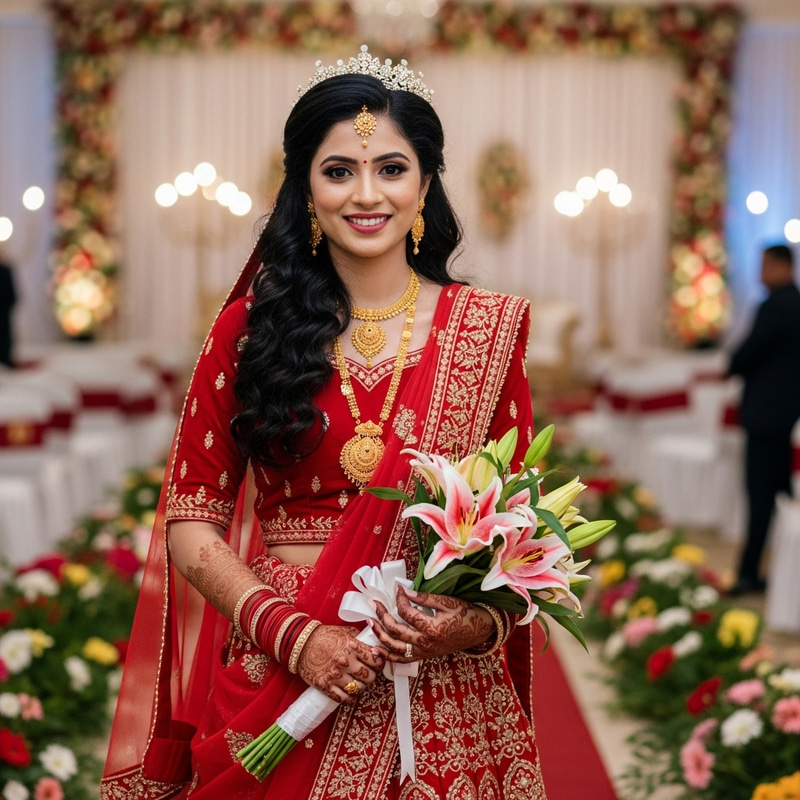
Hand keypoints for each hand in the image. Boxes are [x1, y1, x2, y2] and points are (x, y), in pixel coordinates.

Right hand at [296, 625, 385, 702]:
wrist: (301, 643)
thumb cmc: (324, 636)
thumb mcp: (344, 632)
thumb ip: (359, 639)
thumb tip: (374, 647)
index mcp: (352, 647)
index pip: (376, 661)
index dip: (380, 664)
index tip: (378, 665)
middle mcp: (345, 662)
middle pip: (370, 677)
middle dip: (372, 677)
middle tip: (369, 675)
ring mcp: (335, 675)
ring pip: (358, 689)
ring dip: (361, 687)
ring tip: (359, 683)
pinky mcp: (325, 686)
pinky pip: (344, 698)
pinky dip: (350, 698)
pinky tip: (350, 693)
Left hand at [371, 586, 494, 662]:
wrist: (478, 630)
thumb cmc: (465, 614)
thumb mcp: (447, 602)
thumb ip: (424, 598)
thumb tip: (405, 592)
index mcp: (431, 628)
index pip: (406, 612)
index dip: (399, 598)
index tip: (397, 589)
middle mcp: (425, 642)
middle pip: (395, 629)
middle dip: (382, 614)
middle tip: (374, 603)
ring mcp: (424, 651)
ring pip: (395, 646)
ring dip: (379, 634)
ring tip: (370, 622)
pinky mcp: (424, 655)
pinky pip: (402, 658)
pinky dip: (388, 655)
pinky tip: (377, 649)